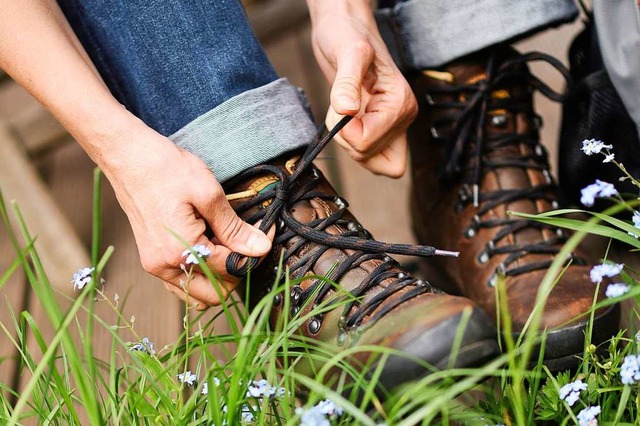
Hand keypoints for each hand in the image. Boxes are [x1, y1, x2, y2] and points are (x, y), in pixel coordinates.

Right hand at [102, 125, 272, 309]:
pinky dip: (199, 274)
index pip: (229, 270)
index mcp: (181, 251)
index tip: (263, 235)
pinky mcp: (151, 258)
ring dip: (217, 276)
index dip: (252, 254)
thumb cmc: (166, 169)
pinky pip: (180, 281)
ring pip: (196, 291)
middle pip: (213, 292)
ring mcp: (155, 265)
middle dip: (235, 272)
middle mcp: (165, 266)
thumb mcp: (208, 194)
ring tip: (226, 245)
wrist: (128, 157)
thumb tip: (260, 247)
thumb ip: (235, 228)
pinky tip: (208, 250)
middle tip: (246, 244)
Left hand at [308, 0, 416, 177]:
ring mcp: (393, 124)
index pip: (368, 144)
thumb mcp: (347, 53)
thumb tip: (347, 110)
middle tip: (342, 110)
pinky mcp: (380, 127)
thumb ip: (346, 83)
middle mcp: (402, 117)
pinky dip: (353, 144)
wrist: (345, 29)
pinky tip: (348, 120)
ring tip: (345, 112)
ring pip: (373, 162)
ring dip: (350, 144)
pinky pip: (371, 156)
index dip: (346, 132)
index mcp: (400, 104)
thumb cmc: (348, 35)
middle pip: (371, 159)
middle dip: (348, 140)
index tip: (341, 108)